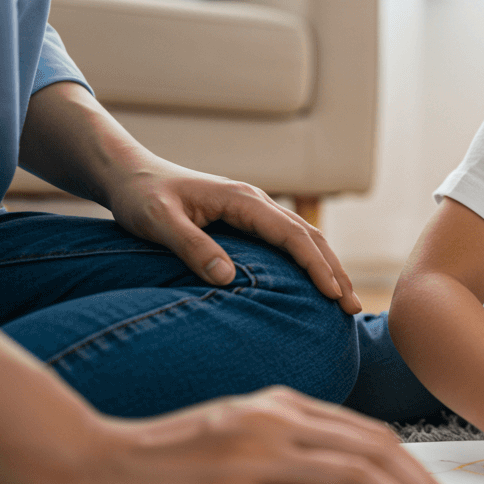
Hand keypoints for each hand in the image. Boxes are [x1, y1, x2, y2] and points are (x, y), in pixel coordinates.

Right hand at [30, 386, 469, 483]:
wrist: (90, 467)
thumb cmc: (161, 459)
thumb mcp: (233, 432)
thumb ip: (286, 442)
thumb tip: (344, 478)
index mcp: (280, 405)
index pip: (367, 434)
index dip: (412, 468)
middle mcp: (278, 422)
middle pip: (376, 453)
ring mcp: (259, 457)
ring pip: (359, 478)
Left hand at [103, 154, 359, 312]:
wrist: (130, 175)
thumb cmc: (141, 197)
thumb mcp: (158, 222)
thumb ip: (193, 247)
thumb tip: (228, 278)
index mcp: (243, 200)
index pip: (293, 235)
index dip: (316, 265)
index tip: (334, 295)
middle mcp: (256, 202)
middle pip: (310, 236)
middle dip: (335, 271)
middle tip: (353, 309)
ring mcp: (254, 210)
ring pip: (304, 237)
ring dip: (327, 267)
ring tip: (345, 300)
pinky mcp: (247, 220)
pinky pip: (288, 241)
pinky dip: (309, 261)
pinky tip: (314, 282)